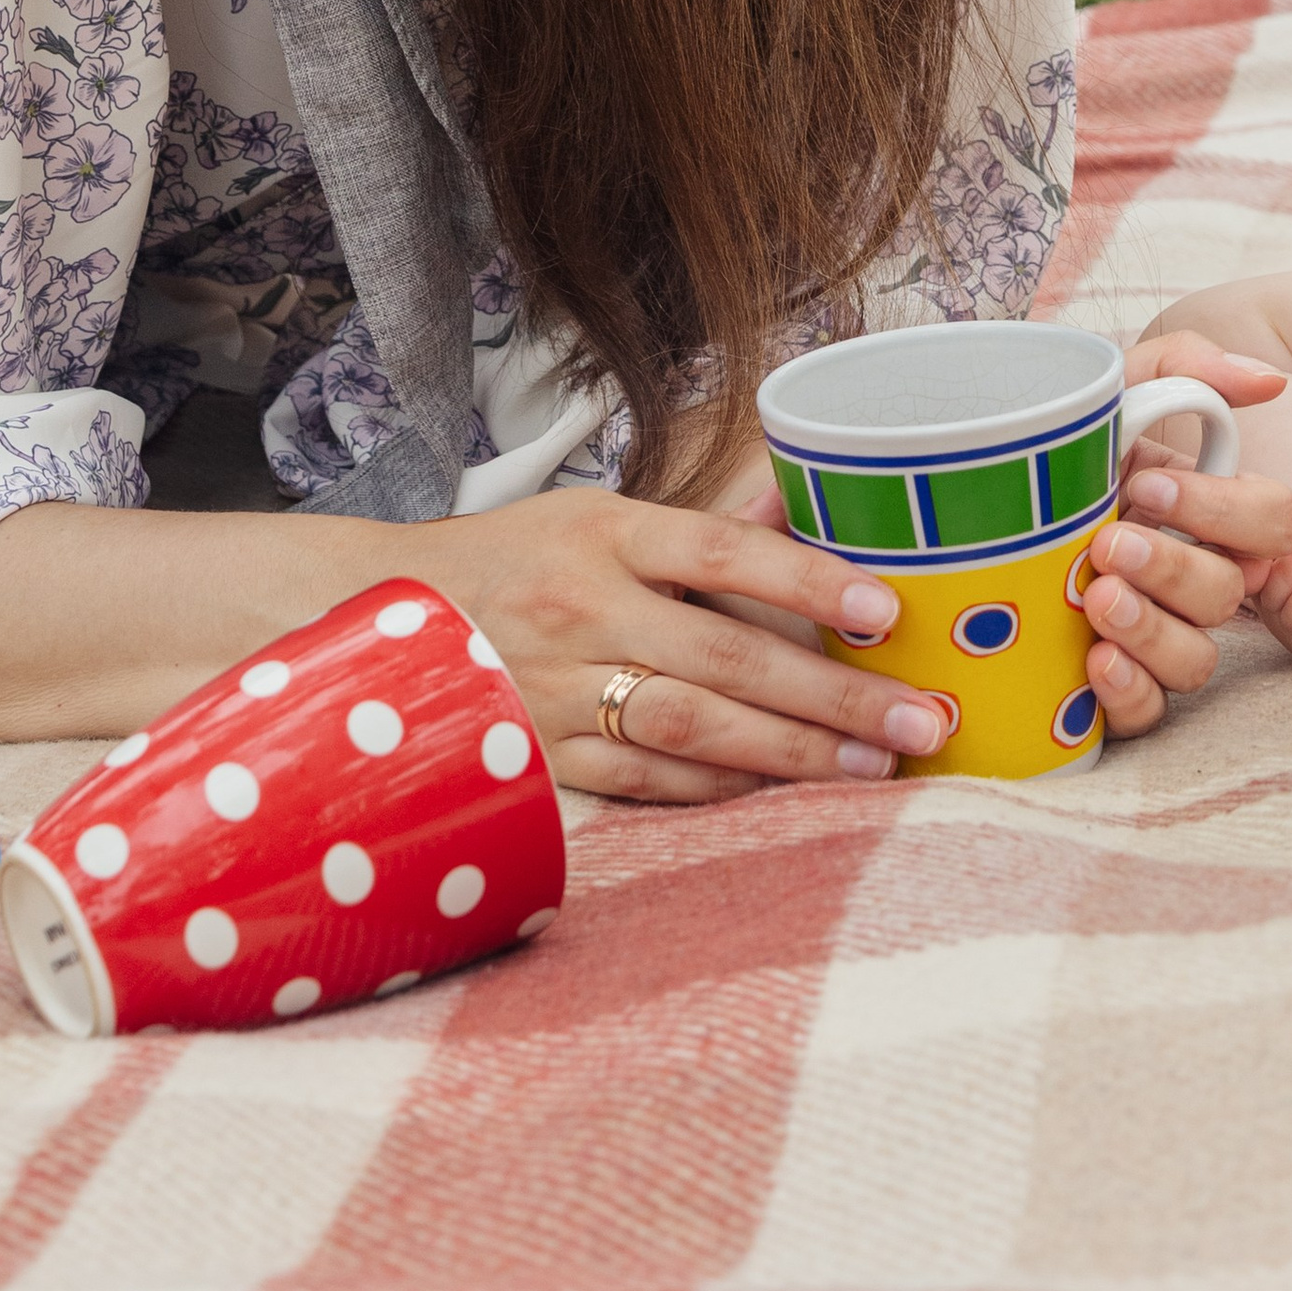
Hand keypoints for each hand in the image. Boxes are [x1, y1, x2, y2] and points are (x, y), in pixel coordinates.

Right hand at [421, 481, 962, 805]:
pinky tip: (787, 792)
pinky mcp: (541, 756)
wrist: (371, 624)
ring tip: (875, 764)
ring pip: (692, 728)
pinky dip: (722, 787)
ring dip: (793, 752)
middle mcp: (582, 609)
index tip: (887, 610)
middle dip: (833, 695)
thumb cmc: (515, 561)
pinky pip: (648, 779)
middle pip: (724, 657)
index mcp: (605, 532)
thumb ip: (703, 527)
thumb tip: (803, 499)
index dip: (809, 580)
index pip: (723, 553)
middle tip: (920, 721)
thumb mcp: (597, 516)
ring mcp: (557, 690)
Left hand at [1083, 330, 1291, 735]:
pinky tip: (1092, 663)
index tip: (1146, 486)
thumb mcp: (1108, 390)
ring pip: (1196, 660)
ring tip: (1095, 601)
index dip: (1226, 512)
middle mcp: (1186, 578)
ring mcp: (1151, 635)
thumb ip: (1184, 368)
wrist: (959, 500)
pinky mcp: (1108, 689)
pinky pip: (1148, 715)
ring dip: (1154, 631)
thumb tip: (1268, 382)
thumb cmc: (1049, 447)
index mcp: (1202, 512)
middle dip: (1173, 569)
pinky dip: (1130, 692)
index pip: (1273, 523)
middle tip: (1109, 544)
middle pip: (1229, 594)